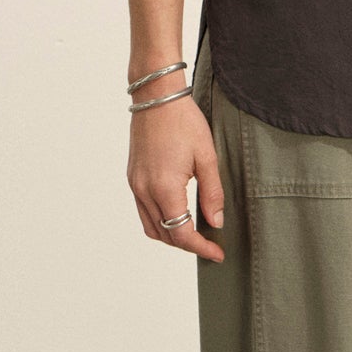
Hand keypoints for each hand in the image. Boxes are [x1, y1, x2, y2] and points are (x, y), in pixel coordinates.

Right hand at [128, 99, 225, 260]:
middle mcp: (144, 190)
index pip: (181, 233)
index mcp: (164, 188)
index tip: (218, 253)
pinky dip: (160, 222)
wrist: (156, 97)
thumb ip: (212, 193)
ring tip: (195, 234)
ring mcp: (135, 185)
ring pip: (151, 227)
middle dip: (188, 245)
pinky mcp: (132, 178)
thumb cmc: (183, 121)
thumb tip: (215, 222)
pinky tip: (177, 216)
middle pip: (165, 235)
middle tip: (211, 246)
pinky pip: (144, 212)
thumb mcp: (207, 157)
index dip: (201, 248)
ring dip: (172, 236)